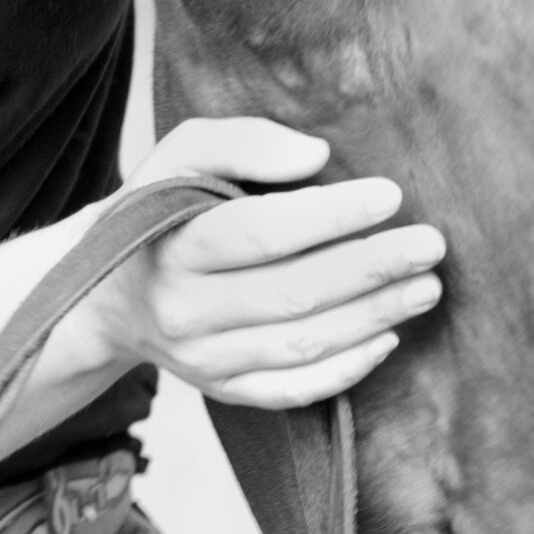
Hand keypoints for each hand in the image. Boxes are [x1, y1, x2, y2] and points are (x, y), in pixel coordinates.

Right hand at [85, 119, 443, 408]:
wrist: (103, 288)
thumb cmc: (157, 208)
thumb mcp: (178, 155)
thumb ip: (242, 143)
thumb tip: (316, 156)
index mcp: (168, 244)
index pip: (258, 233)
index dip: (330, 216)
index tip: (390, 196)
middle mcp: (180, 308)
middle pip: (290, 292)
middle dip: (370, 269)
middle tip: (430, 246)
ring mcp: (198, 356)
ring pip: (299, 344)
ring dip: (372, 317)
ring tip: (425, 288)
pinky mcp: (217, 387)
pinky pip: (289, 390)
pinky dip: (344, 369)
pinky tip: (385, 339)